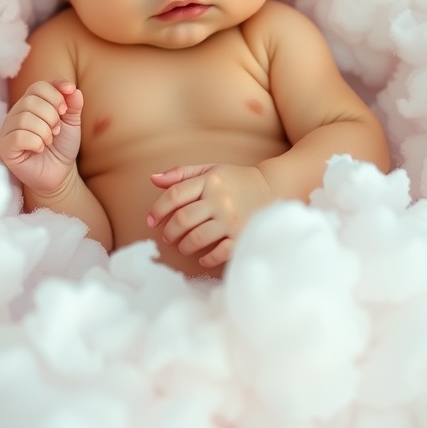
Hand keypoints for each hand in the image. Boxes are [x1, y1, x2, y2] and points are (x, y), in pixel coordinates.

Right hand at [0, 79, 82, 196]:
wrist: (59, 174)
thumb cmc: (61, 146)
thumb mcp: (72, 123)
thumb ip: (73, 105)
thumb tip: (73, 89)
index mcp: (31, 103)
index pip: (39, 86)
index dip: (56, 94)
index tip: (66, 109)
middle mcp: (17, 113)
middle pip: (32, 100)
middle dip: (52, 116)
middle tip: (57, 130)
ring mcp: (9, 129)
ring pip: (25, 118)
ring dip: (45, 131)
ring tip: (49, 141)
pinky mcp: (5, 147)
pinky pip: (19, 136)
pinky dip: (35, 142)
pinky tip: (39, 149)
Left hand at [147, 162, 272, 269]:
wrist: (275, 187)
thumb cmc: (237, 180)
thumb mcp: (211, 169)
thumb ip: (182, 173)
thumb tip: (153, 179)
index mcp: (210, 181)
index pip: (175, 195)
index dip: (158, 209)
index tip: (151, 220)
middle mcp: (219, 200)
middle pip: (182, 219)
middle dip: (169, 231)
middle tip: (168, 237)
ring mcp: (231, 219)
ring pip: (196, 238)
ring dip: (184, 246)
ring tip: (183, 246)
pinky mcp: (242, 236)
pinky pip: (219, 253)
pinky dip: (207, 258)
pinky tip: (203, 257)